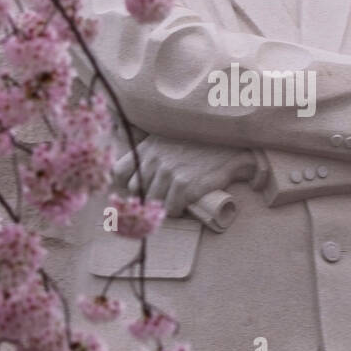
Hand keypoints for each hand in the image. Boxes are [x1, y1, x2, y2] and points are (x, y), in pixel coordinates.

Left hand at [113, 136, 256, 216]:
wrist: (230, 147)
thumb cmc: (200, 144)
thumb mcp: (168, 140)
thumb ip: (151, 154)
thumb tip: (135, 178)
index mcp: (147, 148)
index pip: (119, 172)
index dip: (124, 186)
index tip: (134, 192)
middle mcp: (154, 160)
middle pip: (136, 191)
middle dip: (146, 197)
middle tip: (160, 198)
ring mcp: (168, 173)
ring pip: (152, 202)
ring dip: (162, 206)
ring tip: (175, 201)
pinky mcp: (184, 185)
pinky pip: (171, 208)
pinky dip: (177, 210)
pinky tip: (185, 205)